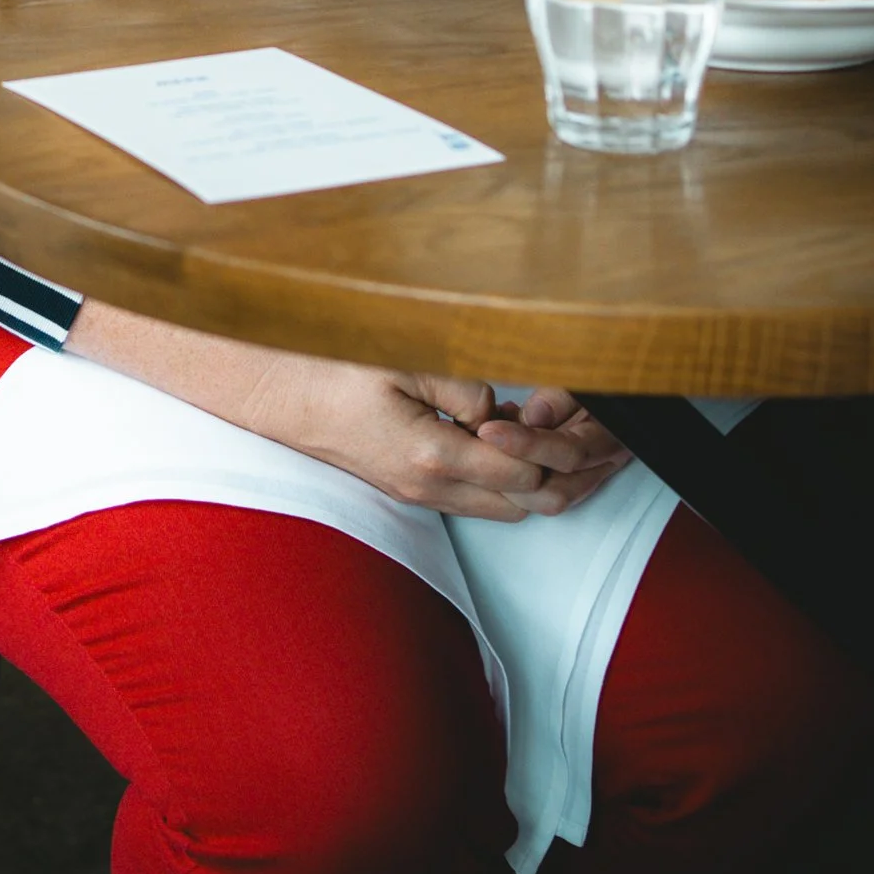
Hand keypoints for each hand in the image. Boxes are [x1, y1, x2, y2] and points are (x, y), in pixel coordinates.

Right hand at [240, 357, 630, 521]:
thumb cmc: (332, 373)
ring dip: (534, 487)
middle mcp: (429, 486)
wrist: (278, 397)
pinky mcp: (407, 490)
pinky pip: (472, 501)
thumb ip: (464, 386)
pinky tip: (507, 450)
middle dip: (563, 482)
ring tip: (562, 451)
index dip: (559, 457)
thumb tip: (501, 408)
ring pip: (500, 510)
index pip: (522, 475)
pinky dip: (502, 484)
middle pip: (520, 506)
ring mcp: (417, 494)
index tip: (583, 430)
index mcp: (432, 454)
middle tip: (595, 451)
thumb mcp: (404, 363)